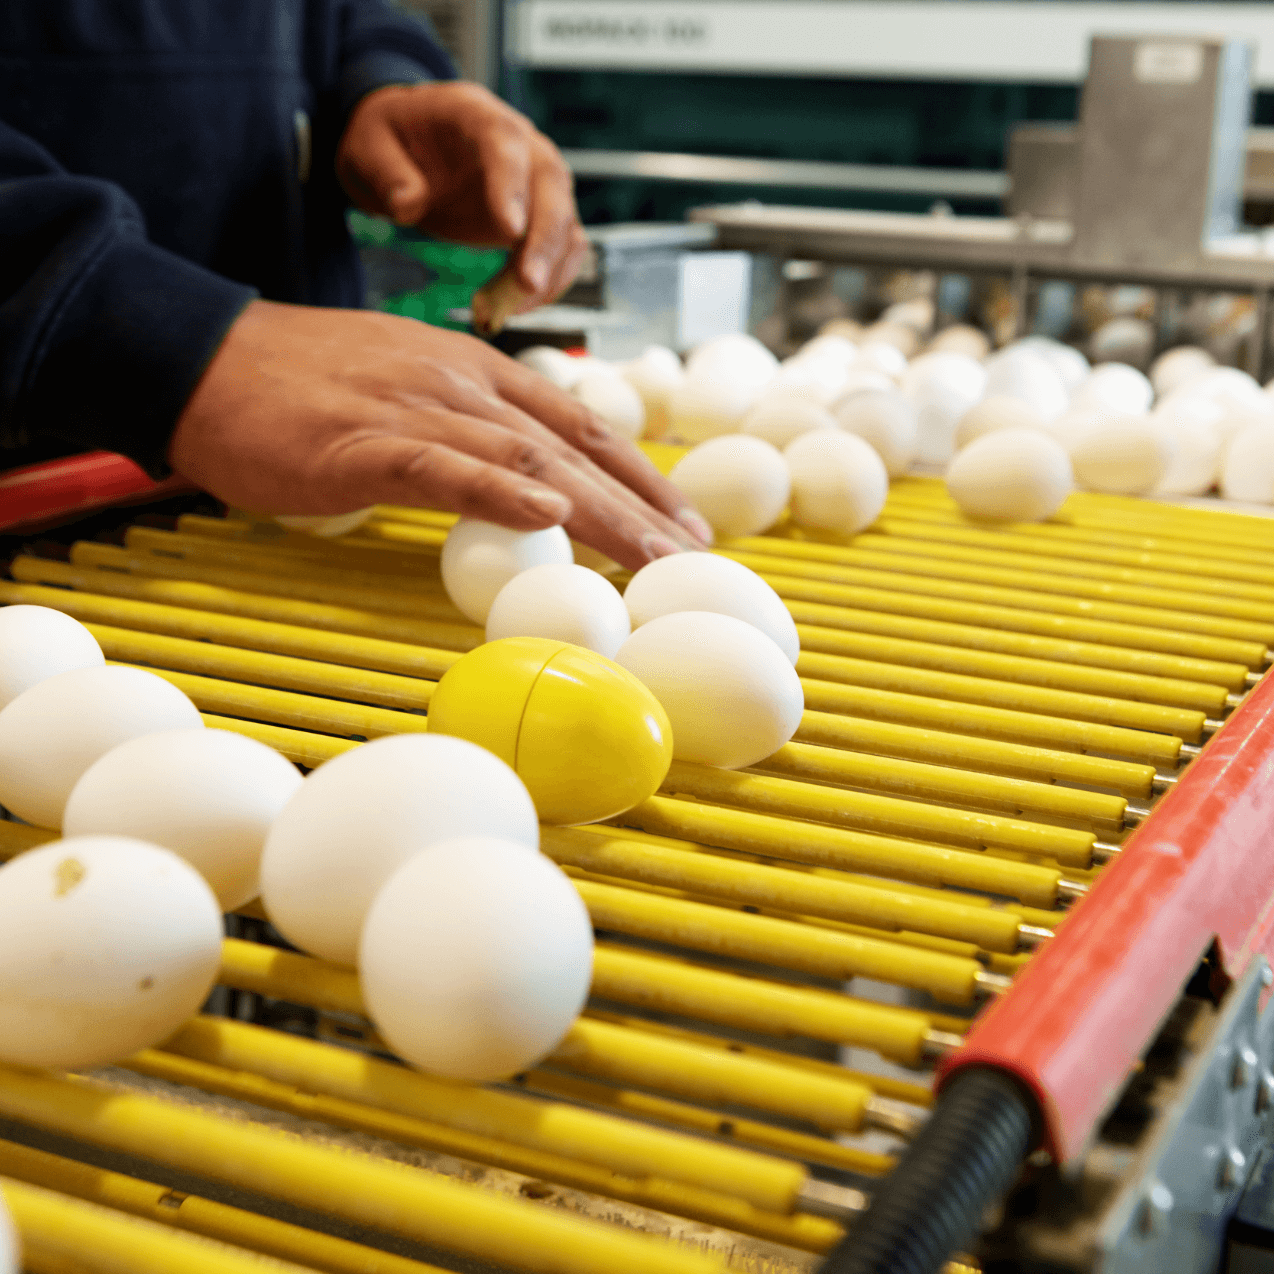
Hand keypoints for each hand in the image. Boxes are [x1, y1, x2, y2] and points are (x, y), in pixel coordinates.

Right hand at [168, 301, 711, 568]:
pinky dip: (498, 491)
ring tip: (652, 557)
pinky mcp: (363, 443)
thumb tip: (518, 482)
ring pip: (527, 461)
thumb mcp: (406, 390)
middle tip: (692, 556)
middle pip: (572, 448)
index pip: (579, 423)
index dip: (639, 472)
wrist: (205, 359)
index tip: (682, 520)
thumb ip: (466, 429)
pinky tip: (547, 515)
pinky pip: (441, 467)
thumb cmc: (302, 386)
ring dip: (599, 511)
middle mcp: (461, 383)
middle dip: (642, 504)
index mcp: (475, 371)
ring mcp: (415, 409)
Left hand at [337, 82, 586, 313]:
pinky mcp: (538, 218)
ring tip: (510, 309)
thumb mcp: (368, 146)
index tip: (509, 230)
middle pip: (551, 184)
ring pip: (565, 223)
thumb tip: (407, 206)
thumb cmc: (390, 141)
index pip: (505, 142)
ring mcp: (535, 182)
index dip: (512, 186)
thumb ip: (386, 172)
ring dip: (549, 270)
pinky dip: (547, 283)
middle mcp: (520, 143)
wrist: (408, 148)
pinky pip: (560, 251)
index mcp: (475, 114)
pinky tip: (514, 307)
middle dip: (544, 239)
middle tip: (526, 284)